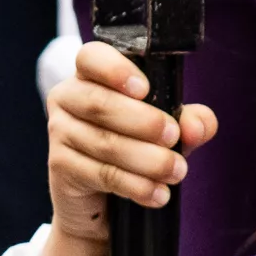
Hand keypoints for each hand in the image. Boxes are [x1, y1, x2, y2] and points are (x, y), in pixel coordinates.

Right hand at [45, 40, 210, 241]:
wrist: (103, 198)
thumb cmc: (137, 147)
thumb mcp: (169, 130)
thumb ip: (190, 122)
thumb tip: (195, 127)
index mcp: (92, 76)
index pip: (91, 58)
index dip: (115, 69)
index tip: (144, 89)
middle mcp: (68, 98)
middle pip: (100, 103)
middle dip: (144, 122)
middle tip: (174, 137)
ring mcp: (60, 131)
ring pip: (105, 143)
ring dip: (148, 160)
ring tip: (177, 171)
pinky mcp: (60, 165)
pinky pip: (101, 173)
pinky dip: (136, 185)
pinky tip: (158, 193)